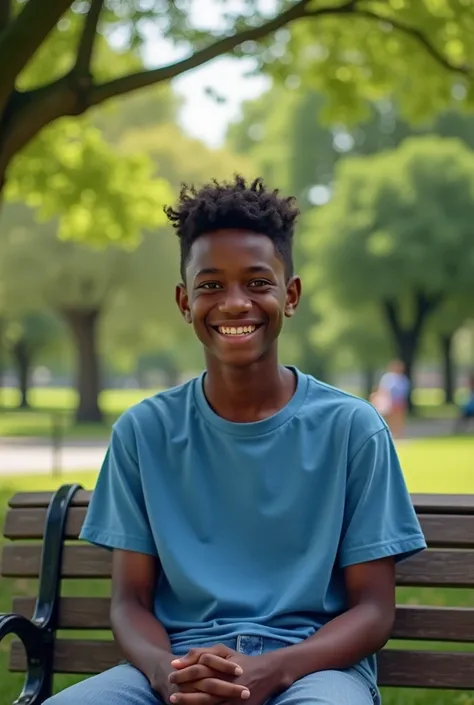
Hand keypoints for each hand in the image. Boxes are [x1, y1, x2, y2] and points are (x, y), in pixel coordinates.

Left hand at [169, 644, 283, 704]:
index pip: (200, 665)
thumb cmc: (240, 660)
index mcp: (222, 663)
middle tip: (171, 692)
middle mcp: (226, 679)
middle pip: (202, 684)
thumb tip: (179, 659)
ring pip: (208, 700)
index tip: (171, 671)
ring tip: (176, 701)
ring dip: (191, 702)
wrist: (266, 673)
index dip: (185, 669)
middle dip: (185, 689)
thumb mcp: (223, 651)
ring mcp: (231, 695)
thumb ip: (202, 652)